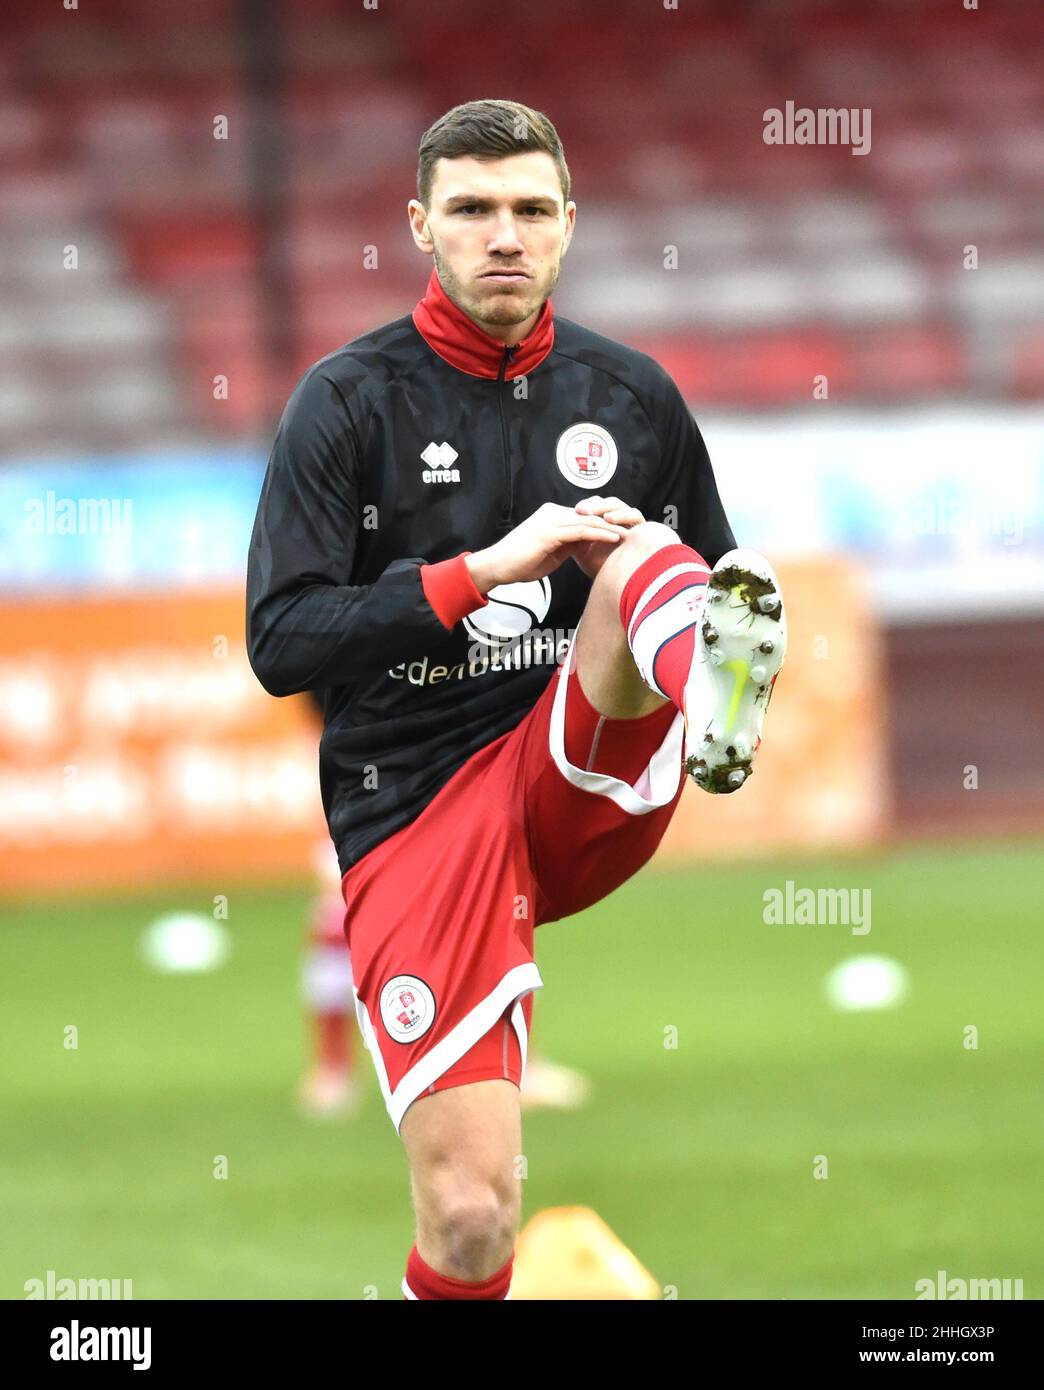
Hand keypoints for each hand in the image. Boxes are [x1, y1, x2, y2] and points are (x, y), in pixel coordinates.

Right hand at [466, 502, 629, 592]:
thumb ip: (567, 545)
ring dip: (612, 527)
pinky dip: (600, 534)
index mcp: (552, 516)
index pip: (584, 516)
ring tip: (629, 534)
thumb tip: (584, 546)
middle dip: (613, 522)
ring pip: (589, 520)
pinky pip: (581, 530)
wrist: (498, 566)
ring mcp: (551, 521)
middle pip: (590, 514)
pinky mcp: (550, 532)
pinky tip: (614, 538)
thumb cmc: (520, 563)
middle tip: (633, 528)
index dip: (604, 523)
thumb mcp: (550, 553)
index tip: (622, 531)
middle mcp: (552, 513)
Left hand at [567, 496, 645, 578]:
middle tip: (581, 509)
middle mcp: (622, 521)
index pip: (599, 505)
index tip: (574, 510)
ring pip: (622, 506)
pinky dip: (623, 515)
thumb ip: (575, 533)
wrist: (617, 584)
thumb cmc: (599, 568)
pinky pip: (636, 516)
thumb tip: (558, 520)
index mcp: (608, 522)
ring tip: (591, 512)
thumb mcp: (583, 548)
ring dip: (607, 507)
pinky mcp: (646, 529)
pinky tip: (609, 519)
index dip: (588, 505)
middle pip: (610, 503)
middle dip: (595, 505)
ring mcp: (634, 523)